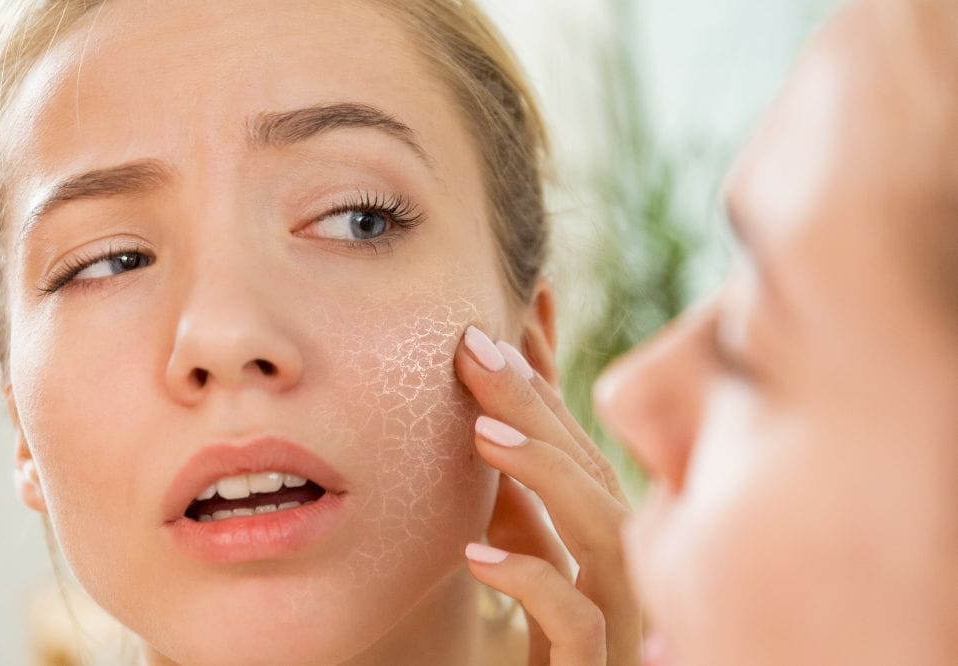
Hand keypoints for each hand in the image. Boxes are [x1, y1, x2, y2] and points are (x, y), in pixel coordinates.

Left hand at [455, 324, 640, 665]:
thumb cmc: (542, 642)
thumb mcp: (515, 548)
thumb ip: (511, 485)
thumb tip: (489, 404)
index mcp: (597, 533)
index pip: (576, 440)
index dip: (543, 376)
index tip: (507, 311)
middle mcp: (619, 567)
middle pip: (590, 471)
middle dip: (534, 404)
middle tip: (473, 347)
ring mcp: (616, 618)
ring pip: (602, 536)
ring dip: (546, 475)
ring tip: (481, 433)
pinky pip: (578, 624)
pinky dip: (535, 583)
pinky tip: (478, 555)